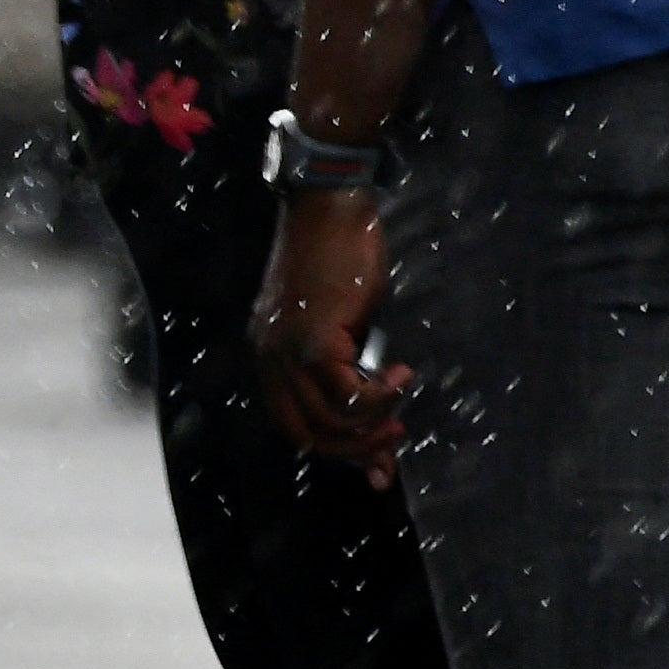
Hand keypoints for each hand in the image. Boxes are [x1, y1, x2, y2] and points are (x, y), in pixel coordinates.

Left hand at [252, 191, 411, 484]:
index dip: (336, 448)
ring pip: (328, 421)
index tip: (376, 460)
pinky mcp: (313, 338)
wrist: (328, 209)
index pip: (293, 425)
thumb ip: (353, 374)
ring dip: (372, 425)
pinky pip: (347, 395)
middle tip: (394, 437)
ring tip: (399, 402)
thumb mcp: (345, 328)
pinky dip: (380, 397)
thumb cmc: (338, 261)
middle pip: (305, 433)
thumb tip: (380, 422)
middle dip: (354, 448)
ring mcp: (286, 349)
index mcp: (269, 355)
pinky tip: (399, 376)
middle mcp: (268, 357)